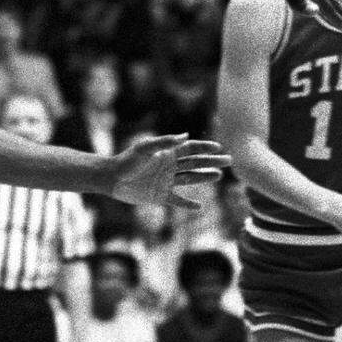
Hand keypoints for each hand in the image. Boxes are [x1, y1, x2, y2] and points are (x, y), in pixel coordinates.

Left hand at [109, 134, 230, 209]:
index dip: (204, 148)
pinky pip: (177, 201)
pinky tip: (199, 206)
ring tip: (219, 176)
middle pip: (195, 163)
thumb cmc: (127, 161)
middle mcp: (169, 167)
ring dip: (204, 177)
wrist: (112, 179)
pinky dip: (188, 204)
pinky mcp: (160, 196)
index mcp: (167, 154)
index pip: (190, 149)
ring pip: (190, 179)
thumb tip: (185, 135)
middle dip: (211, 161)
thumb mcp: (144, 149)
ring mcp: (166, 182)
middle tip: (229, 160)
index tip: (218, 147)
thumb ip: (164, 142)